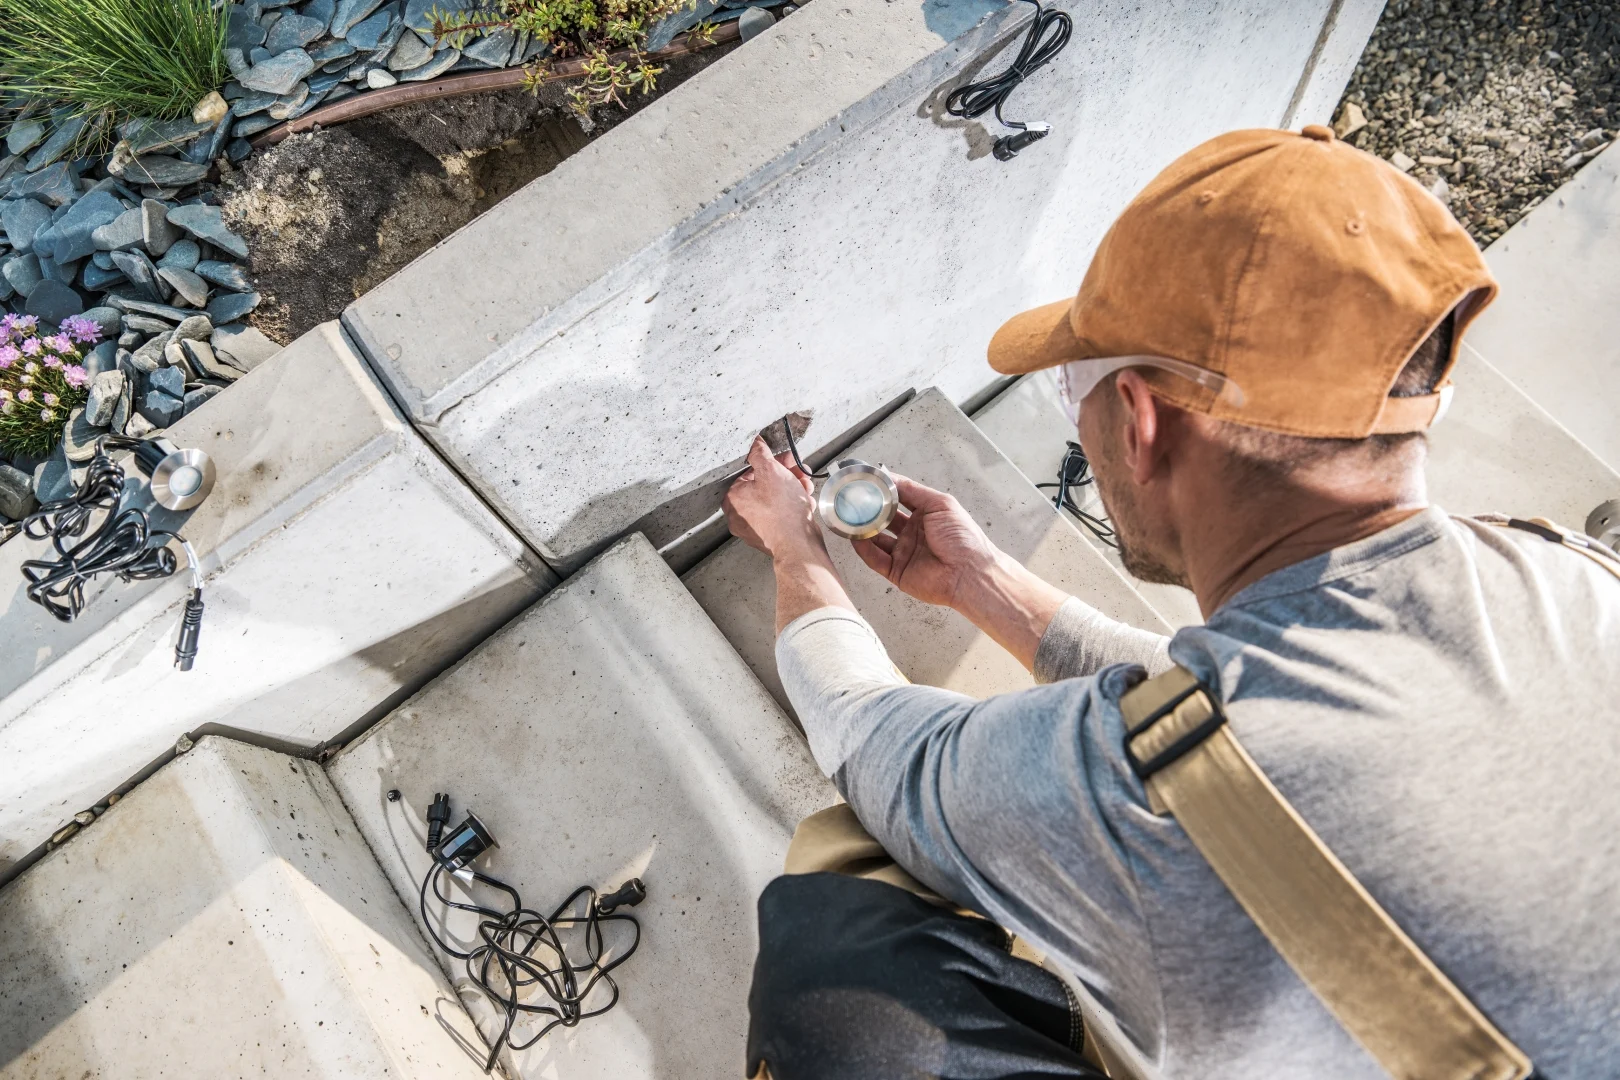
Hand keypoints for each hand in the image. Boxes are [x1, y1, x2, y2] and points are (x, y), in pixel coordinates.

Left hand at [723, 437, 821, 559]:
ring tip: (806, 488)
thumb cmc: (783, 510)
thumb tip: (755, 442)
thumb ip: (760, 453)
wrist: (798, 545)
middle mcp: (738, 515)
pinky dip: (791, 507)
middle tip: (800, 472)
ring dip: (792, 490)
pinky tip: (804, 503)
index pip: (752, 471)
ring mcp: (753, 528)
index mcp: (733, 498)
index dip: (773, 463)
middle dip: (786, 476)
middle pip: (764, 486)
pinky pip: (778, 516)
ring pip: (774, 501)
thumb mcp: (772, 471)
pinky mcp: (768, 537)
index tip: (788, 460)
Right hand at [851, 476, 1001, 609]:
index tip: (865, 481)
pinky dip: (863, 549)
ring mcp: (903, 552)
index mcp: (925, 515)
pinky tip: (855, 537)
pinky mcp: (897, 572)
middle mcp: (912, 533)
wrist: (969, 573)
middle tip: (851, 499)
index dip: (883, 490)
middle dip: (868, 509)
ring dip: (862, 529)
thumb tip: (889, 477)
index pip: (898, 498)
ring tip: (847, 517)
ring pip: (876, 538)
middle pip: (884, 518)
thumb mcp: (939, 504)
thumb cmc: (961, 537)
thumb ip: (912, 490)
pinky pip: (875, 559)